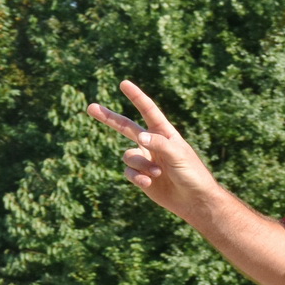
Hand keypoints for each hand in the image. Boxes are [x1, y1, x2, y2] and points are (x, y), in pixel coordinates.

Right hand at [86, 80, 217, 217]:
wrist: (193, 200)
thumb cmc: (192, 173)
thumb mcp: (178, 154)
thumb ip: (159, 143)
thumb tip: (139, 137)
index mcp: (164, 133)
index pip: (147, 111)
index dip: (136, 96)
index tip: (124, 83)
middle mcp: (152, 143)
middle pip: (125, 127)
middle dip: (109, 118)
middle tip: (91, 107)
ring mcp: (145, 159)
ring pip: (128, 156)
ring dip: (140, 164)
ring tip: (157, 172)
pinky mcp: (141, 176)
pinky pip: (129, 172)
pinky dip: (137, 176)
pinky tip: (150, 182)